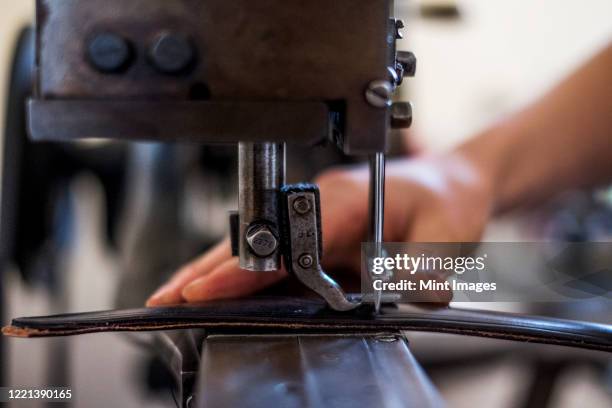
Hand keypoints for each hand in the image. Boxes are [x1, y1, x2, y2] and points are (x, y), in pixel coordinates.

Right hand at [146, 152, 492, 306]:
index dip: (240, 267)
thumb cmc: (445, 196)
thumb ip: (427, 264)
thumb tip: (412, 297)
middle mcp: (319, 206)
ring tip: (177, 299)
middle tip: (165, 298)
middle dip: (206, 270)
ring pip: (255, 248)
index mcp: (344, 199)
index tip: (204, 288)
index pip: (281, 238)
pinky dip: (241, 277)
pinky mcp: (316, 236)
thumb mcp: (447, 228)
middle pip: (253, 239)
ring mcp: (314, 220)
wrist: (451, 182)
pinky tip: (221, 295)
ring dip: (215, 273)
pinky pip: (273, 259)